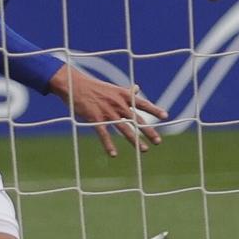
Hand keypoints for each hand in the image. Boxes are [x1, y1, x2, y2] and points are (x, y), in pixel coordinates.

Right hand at [50, 62, 165, 157]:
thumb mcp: (112, 87)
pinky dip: (108, 145)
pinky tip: (113, 154)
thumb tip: (137, 88)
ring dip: (134, 140)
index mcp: (123, 95)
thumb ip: (126, 91)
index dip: (154, 109)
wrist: (74, 84)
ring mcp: (107, 111)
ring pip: (124, 128)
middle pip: (136, 119)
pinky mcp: (94, 118)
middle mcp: (117, 104)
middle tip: (158, 141)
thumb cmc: (93, 86)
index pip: (142, 103)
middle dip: (148, 131)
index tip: (165, 116)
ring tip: (143, 150)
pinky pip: (103, 134)